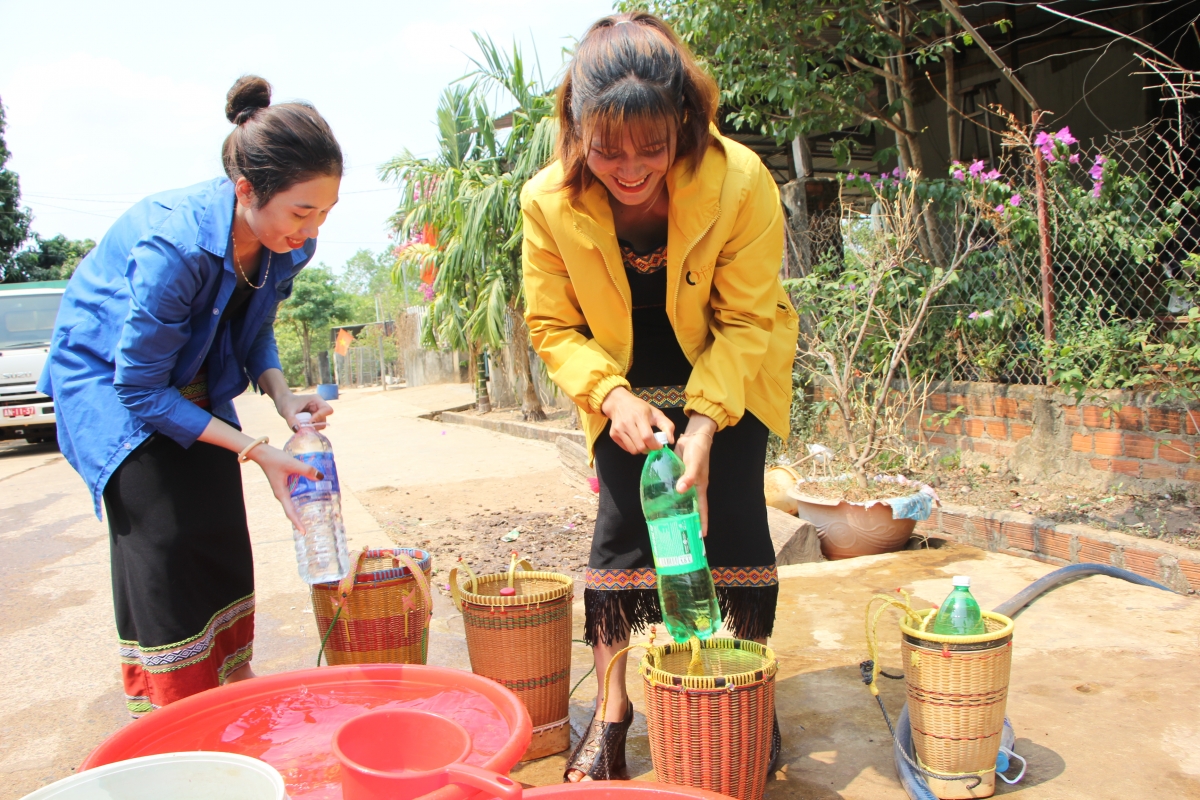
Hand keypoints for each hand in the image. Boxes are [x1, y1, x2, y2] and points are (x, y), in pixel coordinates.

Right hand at [247, 443, 323, 532]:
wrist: (262, 453)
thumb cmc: (275, 459)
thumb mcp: (292, 464)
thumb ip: (306, 470)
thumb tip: (320, 477)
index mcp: (281, 494)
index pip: (290, 512)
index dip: (297, 522)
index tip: (304, 532)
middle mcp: (281, 494)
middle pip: (292, 511)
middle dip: (300, 519)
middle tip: (310, 527)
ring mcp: (282, 490)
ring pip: (293, 503)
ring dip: (301, 510)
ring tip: (312, 516)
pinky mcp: (283, 484)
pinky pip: (293, 494)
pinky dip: (301, 498)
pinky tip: (309, 496)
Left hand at [275, 392, 332, 430]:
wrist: (283, 402)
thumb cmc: (285, 403)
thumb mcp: (287, 412)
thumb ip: (292, 420)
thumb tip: (297, 430)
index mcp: (316, 400)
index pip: (327, 410)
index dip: (320, 417)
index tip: (309, 422)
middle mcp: (319, 406)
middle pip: (324, 419)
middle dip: (315, 425)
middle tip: (304, 427)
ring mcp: (317, 413)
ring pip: (320, 425)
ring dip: (311, 428)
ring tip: (300, 426)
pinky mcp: (314, 419)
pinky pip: (315, 427)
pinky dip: (308, 429)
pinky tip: (300, 426)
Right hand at [601, 386, 674, 453]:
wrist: (619, 403)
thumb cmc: (639, 408)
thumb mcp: (656, 413)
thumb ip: (667, 425)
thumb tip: (670, 441)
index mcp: (639, 416)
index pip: (647, 437)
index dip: (655, 445)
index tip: (659, 445)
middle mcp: (627, 423)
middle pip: (640, 446)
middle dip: (649, 448)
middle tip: (651, 444)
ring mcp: (618, 430)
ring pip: (633, 450)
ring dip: (641, 450)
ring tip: (643, 442)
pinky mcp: (613, 435)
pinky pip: (626, 449)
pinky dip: (632, 448)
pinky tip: (634, 440)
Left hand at [674, 415, 715, 536]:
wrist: (693, 436)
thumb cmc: (698, 451)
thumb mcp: (695, 464)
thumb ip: (688, 476)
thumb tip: (681, 490)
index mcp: (700, 487)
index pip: (702, 508)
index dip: (702, 521)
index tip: (701, 535)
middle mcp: (692, 487)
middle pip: (690, 506)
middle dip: (687, 518)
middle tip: (679, 531)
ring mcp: (684, 481)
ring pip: (680, 497)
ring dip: (675, 507)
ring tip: (667, 519)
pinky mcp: (676, 474)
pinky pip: (672, 486)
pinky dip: (668, 493)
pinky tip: (659, 499)